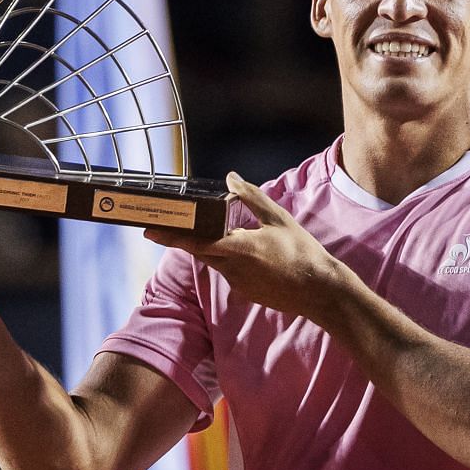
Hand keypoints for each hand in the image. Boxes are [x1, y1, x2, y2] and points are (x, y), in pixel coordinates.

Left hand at [144, 173, 350, 324]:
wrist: (320, 291)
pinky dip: (230, 260)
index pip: (196, 242)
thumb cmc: (302, 252)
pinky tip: (250, 254)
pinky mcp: (247, 292)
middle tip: (175, 224)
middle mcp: (234, 268)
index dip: (171, 237)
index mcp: (240, 248)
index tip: (150, 232)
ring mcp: (239, 283)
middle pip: (201, 251)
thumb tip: (230, 178)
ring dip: (213, 248)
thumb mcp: (278, 219)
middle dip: (189, 239)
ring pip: (216, 262)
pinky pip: (230, 272)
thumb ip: (251, 197)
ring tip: (223, 233)